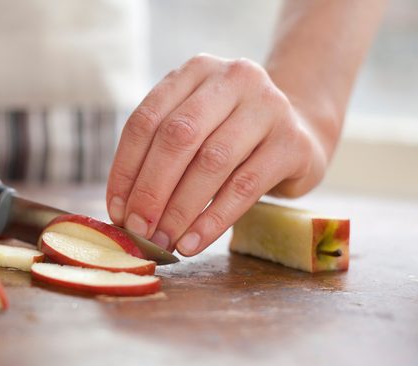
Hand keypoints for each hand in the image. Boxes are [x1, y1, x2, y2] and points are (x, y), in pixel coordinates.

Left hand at [106, 54, 328, 255]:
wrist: (301, 134)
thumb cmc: (232, 139)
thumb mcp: (195, 133)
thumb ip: (160, 158)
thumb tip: (124, 212)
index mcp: (196, 71)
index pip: (146, 120)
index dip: (126, 169)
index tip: (116, 210)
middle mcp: (233, 78)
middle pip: (178, 137)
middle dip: (151, 190)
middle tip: (138, 229)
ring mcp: (268, 106)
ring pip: (211, 162)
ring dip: (180, 209)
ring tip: (164, 241)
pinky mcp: (292, 143)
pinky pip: (244, 187)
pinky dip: (212, 220)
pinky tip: (193, 242)